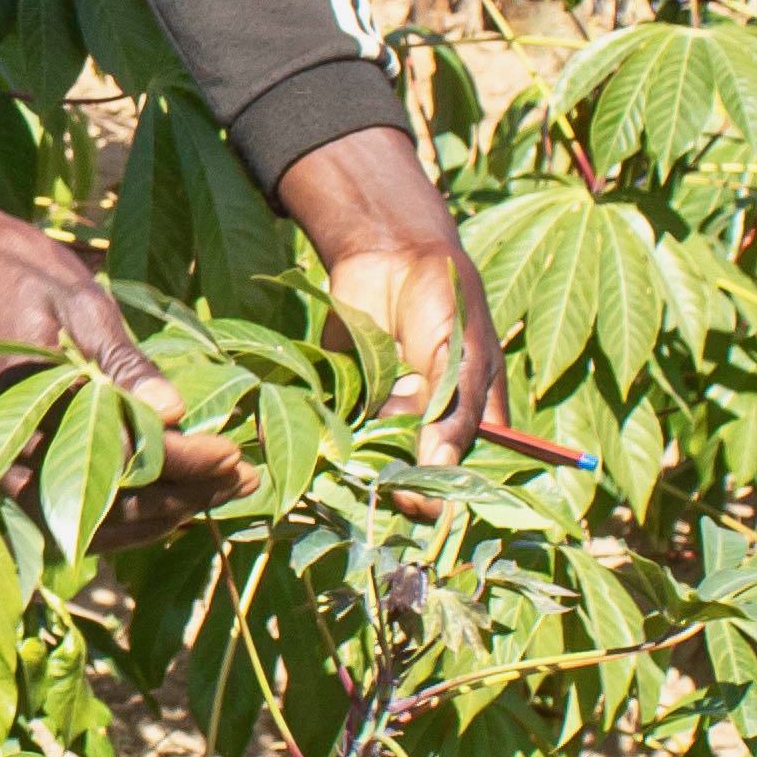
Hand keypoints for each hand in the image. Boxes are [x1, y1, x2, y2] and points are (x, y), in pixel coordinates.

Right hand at [0, 157, 250, 518]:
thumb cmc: (14, 270)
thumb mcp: (78, 299)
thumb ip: (124, 361)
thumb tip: (175, 412)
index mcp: (30, 402)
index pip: (123, 454)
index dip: (184, 461)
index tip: (233, 453)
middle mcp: (11, 447)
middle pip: (111, 503)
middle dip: (185, 496)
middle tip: (243, 480)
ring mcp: (4, 463)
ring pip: (91, 520)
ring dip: (160, 514)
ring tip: (220, 493)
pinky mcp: (8, 466)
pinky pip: (70, 510)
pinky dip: (124, 514)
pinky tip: (169, 498)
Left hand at [274, 125, 504, 463]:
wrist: (390, 253)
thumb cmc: (445, 298)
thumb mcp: (461, 352)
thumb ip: (452, 406)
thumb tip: (439, 464)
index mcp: (468, 420)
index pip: (458, 472)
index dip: (440, 493)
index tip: (421, 504)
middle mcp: (423, 426)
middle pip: (408, 473)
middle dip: (393, 484)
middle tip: (382, 488)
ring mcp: (382, 414)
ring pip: (365, 456)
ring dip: (351, 464)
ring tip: (342, 464)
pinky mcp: (342, 397)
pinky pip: (327, 424)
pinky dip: (309, 432)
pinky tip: (287, 440)